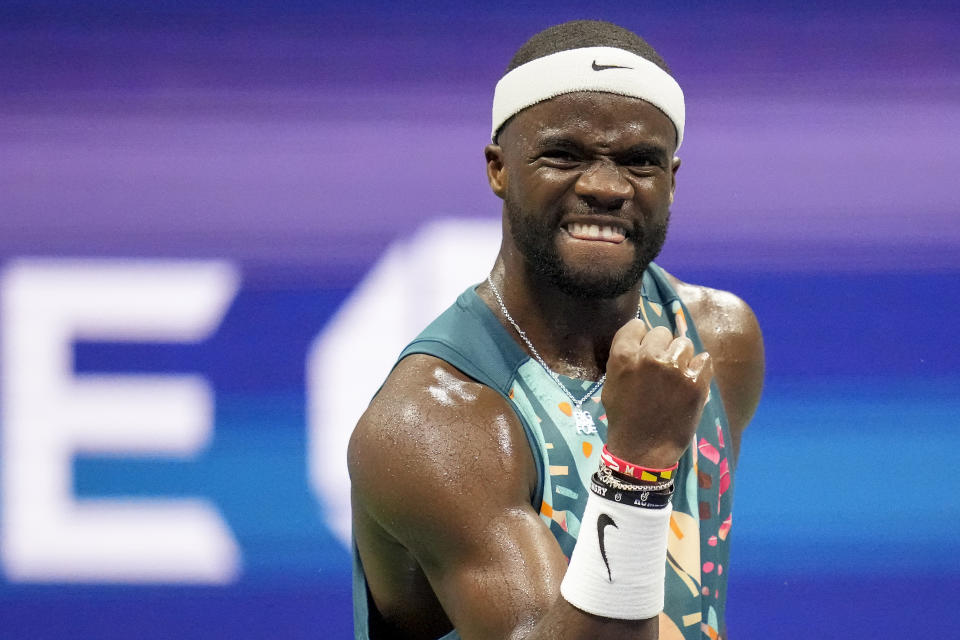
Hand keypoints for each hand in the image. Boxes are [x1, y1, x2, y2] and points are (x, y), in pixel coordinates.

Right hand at [601, 319, 712, 468]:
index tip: (643, 350)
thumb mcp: (611, 383)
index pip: (637, 325)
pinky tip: (691, 382)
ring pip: (684, 343)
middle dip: (661, 347)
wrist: (643, 450)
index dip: (641, 338)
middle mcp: (650, 356)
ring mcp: (675, 368)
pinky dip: (699, 369)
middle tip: (660, 368)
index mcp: (623, 355)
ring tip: (676, 376)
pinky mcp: (696, 381)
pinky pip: (704, 359)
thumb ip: (624, 359)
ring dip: (681, 357)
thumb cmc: (623, 417)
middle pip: (662, 332)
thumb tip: (641, 339)